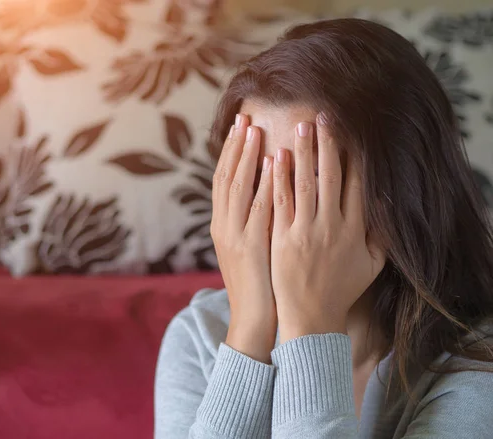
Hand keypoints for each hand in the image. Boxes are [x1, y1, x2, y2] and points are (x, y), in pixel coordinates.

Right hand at [211, 114, 276, 362]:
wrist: (254, 317)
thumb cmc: (258, 283)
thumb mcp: (248, 248)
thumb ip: (251, 220)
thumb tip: (264, 191)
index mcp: (222, 225)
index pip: (222, 180)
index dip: (229, 152)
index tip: (239, 127)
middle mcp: (223, 225)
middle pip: (225, 177)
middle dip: (234, 146)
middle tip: (243, 117)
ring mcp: (234, 234)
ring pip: (236, 186)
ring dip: (245, 156)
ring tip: (254, 128)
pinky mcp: (250, 245)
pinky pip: (257, 207)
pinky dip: (262, 182)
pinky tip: (271, 161)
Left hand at [270, 114, 385, 341]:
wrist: (311, 317)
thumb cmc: (341, 290)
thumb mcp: (372, 265)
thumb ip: (381, 235)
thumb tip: (386, 205)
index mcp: (355, 230)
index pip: (357, 184)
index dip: (354, 156)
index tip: (350, 132)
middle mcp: (332, 227)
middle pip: (331, 177)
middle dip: (327, 144)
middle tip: (323, 117)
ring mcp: (305, 232)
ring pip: (304, 184)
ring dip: (302, 154)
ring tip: (300, 127)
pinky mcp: (282, 238)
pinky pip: (280, 203)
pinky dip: (278, 180)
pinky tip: (274, 158)